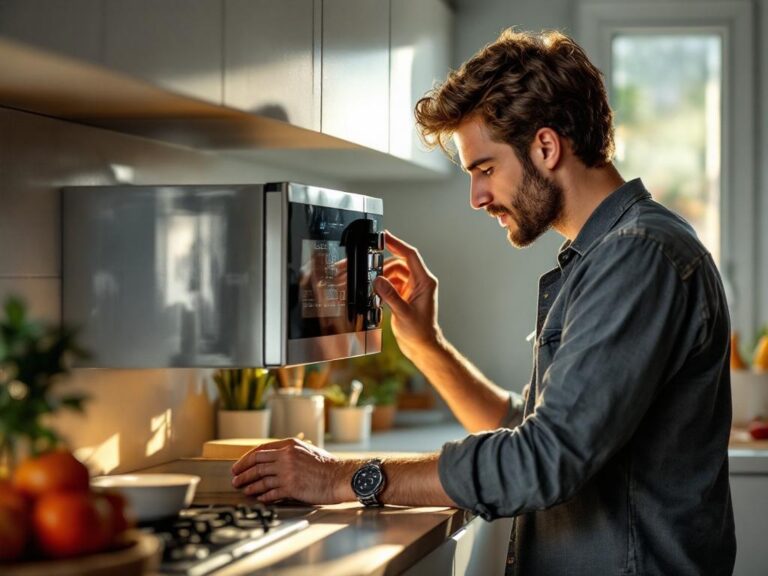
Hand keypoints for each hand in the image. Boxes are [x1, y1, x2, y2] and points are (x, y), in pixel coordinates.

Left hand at [230, 438, 350, 503]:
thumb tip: (272, 459)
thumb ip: (290, 452)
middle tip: (235, 479)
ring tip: (244, 489)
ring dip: (249, 485)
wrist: (339, 477)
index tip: (239, 466)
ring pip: (260, 479)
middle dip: (243, 472)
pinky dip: (263, 496)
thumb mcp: (307, 450)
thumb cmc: (326, 466)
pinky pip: (271, 492)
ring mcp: (287, 472)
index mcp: (289, 445)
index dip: (246, 458)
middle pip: (257, 464)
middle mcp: (286, 456)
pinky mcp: (290, 487)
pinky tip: (259, 498)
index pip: (261, 450)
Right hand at [374, 230, 442, 360]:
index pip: (410, 256)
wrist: (422, 346)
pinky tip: (376, 295)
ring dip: (381, 278)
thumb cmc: (420, 332)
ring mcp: (412, 289)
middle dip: (382, 266)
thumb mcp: (404, 313)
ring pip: (393, 274)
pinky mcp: (405, 295)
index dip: (397, 244)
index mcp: (425, 282)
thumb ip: (391, 296)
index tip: (384, 237)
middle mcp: (419, 283)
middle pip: (398, 264)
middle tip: (368, 269)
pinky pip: (391, 284)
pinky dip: (382, 287)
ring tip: (372, 287)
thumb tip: (378, 280)